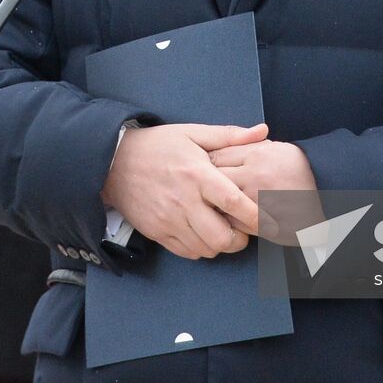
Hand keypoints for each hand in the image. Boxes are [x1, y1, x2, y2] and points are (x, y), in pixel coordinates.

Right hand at [101, 122, 266, 259]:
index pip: (232, 201)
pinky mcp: (157, 232)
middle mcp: (183, 201)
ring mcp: (168, 220)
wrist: (113, 162)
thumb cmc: (158, 145)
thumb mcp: (193, 133)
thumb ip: (230, 135)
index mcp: (197, 174)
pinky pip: (187, 252)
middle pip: (220, 237)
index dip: (255, 216)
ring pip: (205, 249)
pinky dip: (200, 248)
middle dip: (239, 239)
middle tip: (242, 229)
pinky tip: (202, 233)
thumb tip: (263, 130)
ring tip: (223, 230)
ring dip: (220, 245)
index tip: (269, 221)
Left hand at [209, 139, 321, 243]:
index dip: (205, 163)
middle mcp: (256, 175)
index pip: (217, 155)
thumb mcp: (276, 148)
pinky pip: (234, 222)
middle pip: (214, 178)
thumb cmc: (299, 169)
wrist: (329, 194)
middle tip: (199, 187)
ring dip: (212, 203)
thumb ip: (249, 145)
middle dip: (204, 183)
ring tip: (208, 203)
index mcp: (258, 153)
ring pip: (220, 202)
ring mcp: (259, 200)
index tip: (200, 168)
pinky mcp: (264, 222)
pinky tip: (227, 217)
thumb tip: (220, 146)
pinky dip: (227, 220)